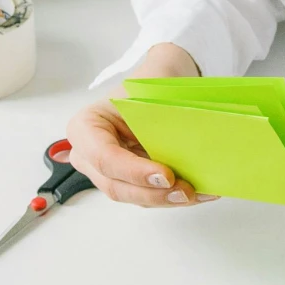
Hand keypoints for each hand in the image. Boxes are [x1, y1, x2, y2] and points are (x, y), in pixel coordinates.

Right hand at [64, 43, 218, 207]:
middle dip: (153, 193)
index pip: (104, 157)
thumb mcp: (148, 94)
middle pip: (116, 185)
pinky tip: (198, 192)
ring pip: (133, 196)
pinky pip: (147, 196)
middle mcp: (89, 154)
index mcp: (86, 126)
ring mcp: (106, 172)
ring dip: (166, 199)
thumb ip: (158, 120)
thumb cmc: (146, 86)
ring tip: (198, 193)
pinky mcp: (127, 182)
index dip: (134, 171)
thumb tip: (185, 147)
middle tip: (186, 191)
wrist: (155, 88)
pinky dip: (172, 196)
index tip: (166, 175)